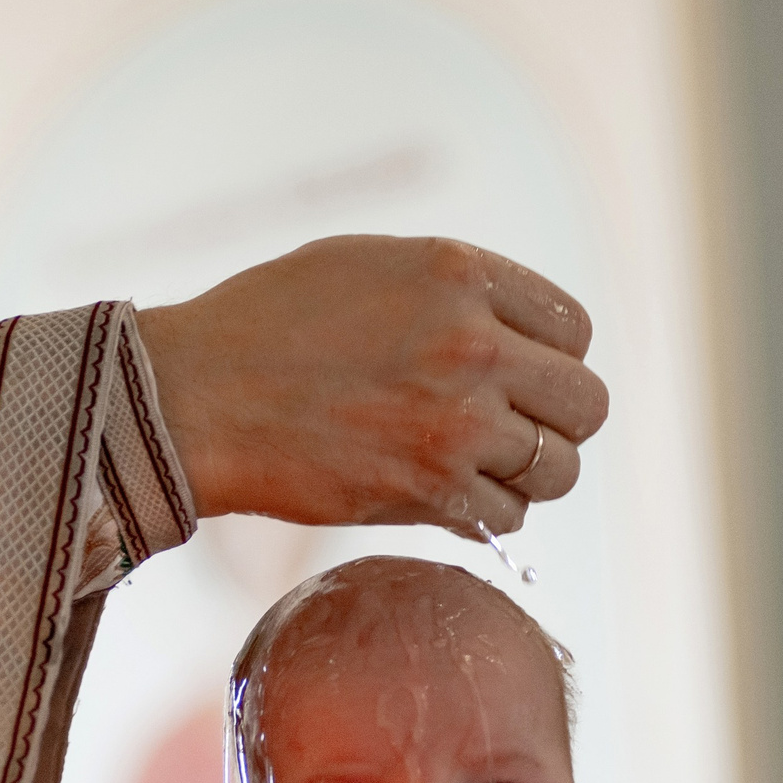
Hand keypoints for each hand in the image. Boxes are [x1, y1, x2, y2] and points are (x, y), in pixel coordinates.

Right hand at [137, 236, 609, 537]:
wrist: (196, 395)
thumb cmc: (266, 323)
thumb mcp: (370, 264)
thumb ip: (455, 289)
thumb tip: (517, 330)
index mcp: (461, 275)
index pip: (573, 329)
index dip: (550, 359)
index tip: (517, 376)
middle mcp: (473, 346)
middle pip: (586, 404)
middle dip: (558, 422)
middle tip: (514, 430)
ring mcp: (456, 423)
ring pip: (557, 469)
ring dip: (527, 475)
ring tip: (478, 466)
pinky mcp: (429, 490)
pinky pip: (506, 518)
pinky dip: (485, 515)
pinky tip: (445, 495)